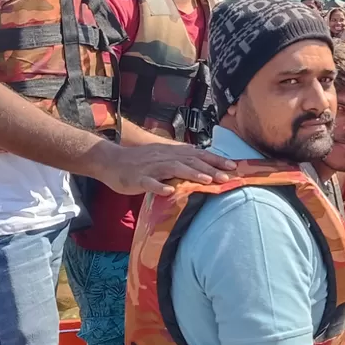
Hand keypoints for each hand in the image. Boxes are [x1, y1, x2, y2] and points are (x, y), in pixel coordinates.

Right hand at [84, 141, 235, 195]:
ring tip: (207, 181)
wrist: (111, 160)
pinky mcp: (138, 178)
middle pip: (191, 161)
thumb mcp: (163, 157)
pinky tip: (170, 191)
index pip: (198, 154)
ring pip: (174, 169)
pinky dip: (160, 186)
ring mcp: (151, 167)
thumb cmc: (140, 162)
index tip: (234, 166)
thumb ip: (181, 160)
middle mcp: (164, 157)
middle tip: (227, 177)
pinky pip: (150, 182)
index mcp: (172, 153)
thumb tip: (202, 165)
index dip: (216, 160)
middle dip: (210, 168)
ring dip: (192, 174)